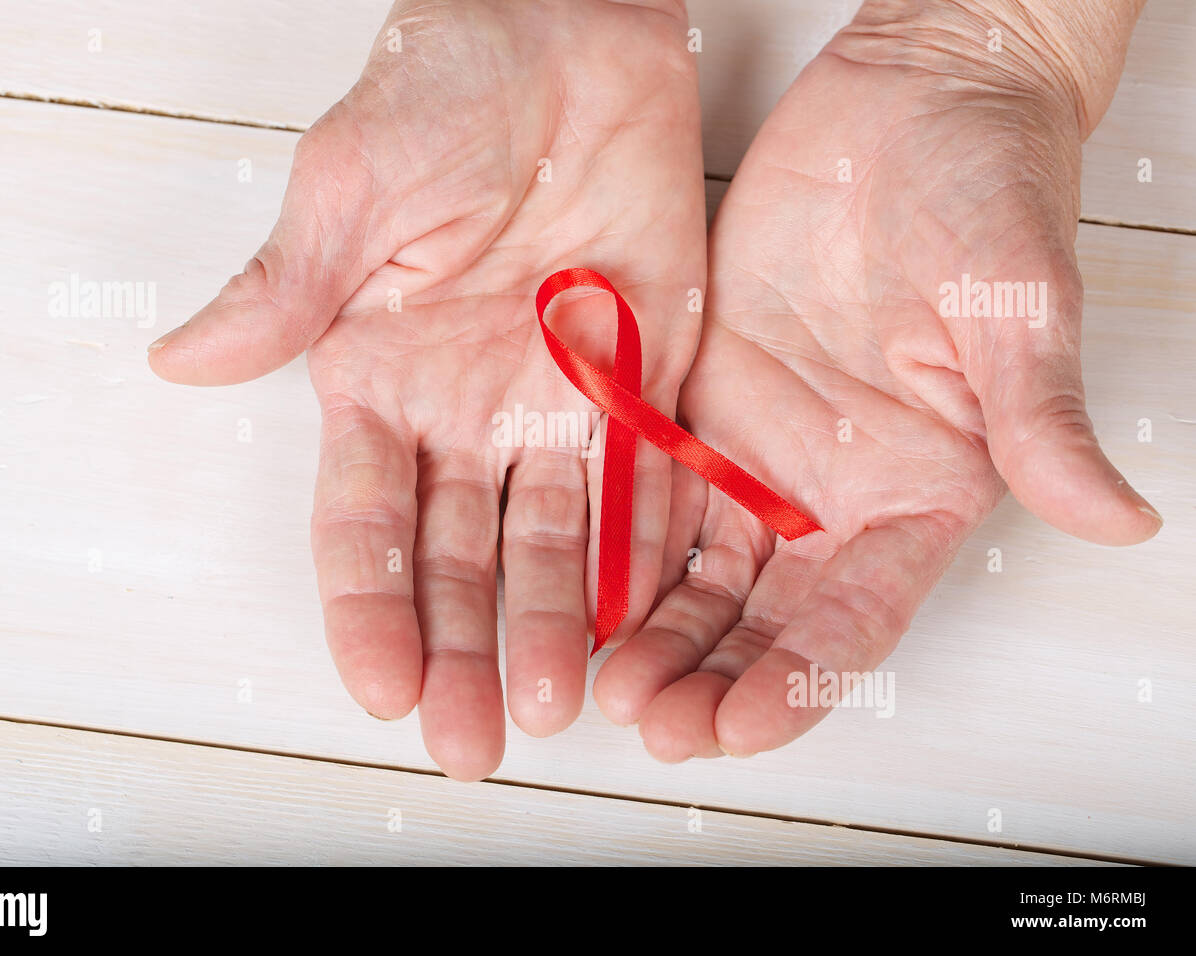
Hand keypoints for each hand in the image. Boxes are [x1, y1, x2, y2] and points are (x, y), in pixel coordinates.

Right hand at [148, 0, 704, 779]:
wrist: (571, 34)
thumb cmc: (444, 89)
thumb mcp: (349, 187)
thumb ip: (288, 287)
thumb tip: (185, 361)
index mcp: (376, 378)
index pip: (364, 522)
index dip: (369, 608)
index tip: (381, 684)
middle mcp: (461, 411)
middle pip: (458, 558)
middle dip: (461, 652)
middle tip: (471, 740)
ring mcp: (551, 405)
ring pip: (549, 542)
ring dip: (548, 626)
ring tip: (553, 706)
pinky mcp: (636, 384)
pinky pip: (639, 484)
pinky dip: (638, 553)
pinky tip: (632, 624)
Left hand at [594, 0, 1160, 760]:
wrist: (910, 104)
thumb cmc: (988, 190)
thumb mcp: (1018, 308)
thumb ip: (1039, 419)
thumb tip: (1121, 516)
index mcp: (917, 491)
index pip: (857, 615)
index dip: (802, 679)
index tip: (744, 726)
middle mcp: (834, 489)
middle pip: (767, 615)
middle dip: (711, 676)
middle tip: (654, 722)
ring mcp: (762, 450)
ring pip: (701, 570)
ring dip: (657, 630)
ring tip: (605, 683)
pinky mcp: (702, 401)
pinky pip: (654, 490)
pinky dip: (619, 543)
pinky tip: (580, 585)